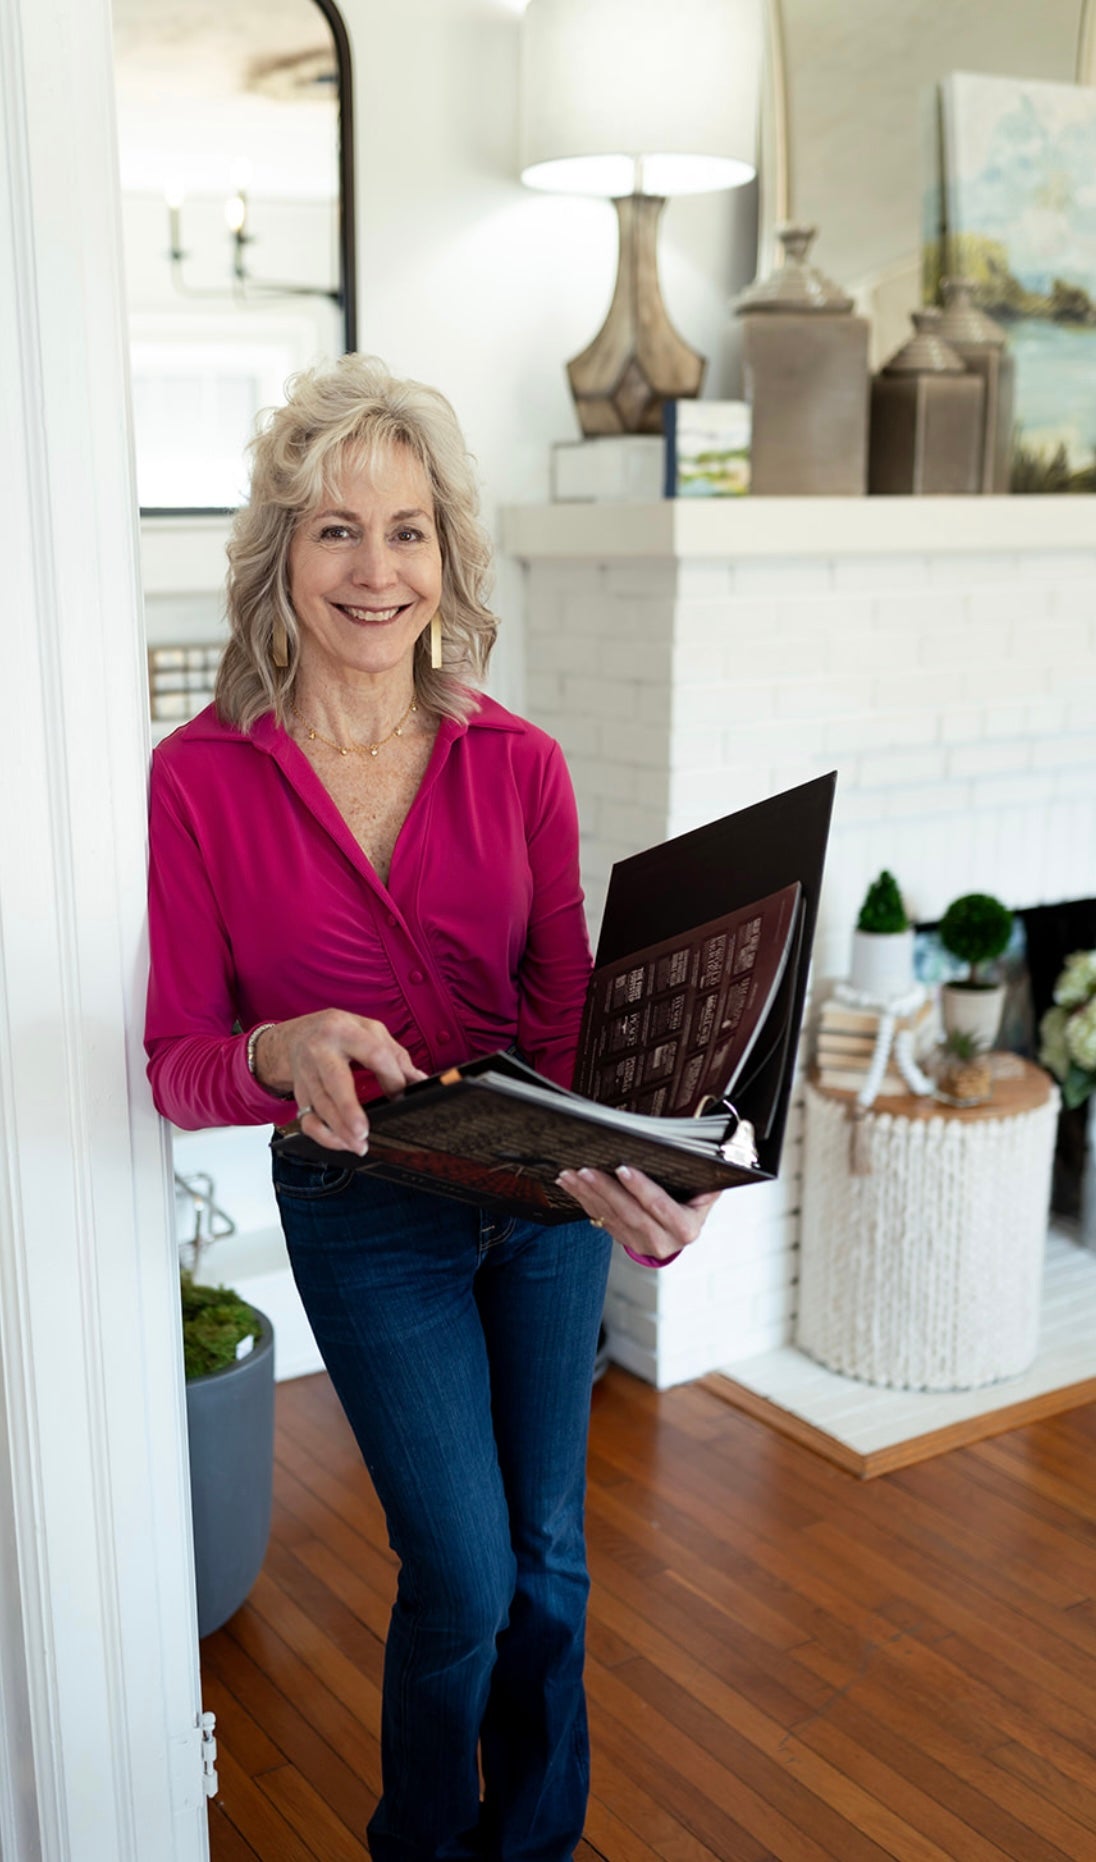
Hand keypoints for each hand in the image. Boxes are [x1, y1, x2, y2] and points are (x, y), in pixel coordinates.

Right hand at [253, 1011, 425, 1154]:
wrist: (298, 1035)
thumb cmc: (339, 1032)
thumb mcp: (369, 1031)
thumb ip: (395, 1055)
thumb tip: (418, 1081)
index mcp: (344, 1030)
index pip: (374, 1054)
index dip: (391, 1077)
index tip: (401, 1095)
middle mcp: (321, 1051)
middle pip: (335, 1082)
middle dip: (349, 1110)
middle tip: (363, 1132)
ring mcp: (307, 1073)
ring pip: (320, 1106)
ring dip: (339, 1130)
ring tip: (358, 1145)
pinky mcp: (300, 1093)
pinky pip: (307, 1119)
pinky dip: (323, 1135)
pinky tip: (340, 1142)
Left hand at [555, 1164, 719, 1261]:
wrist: (684, 1230)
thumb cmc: (695, 1201)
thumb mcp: (706, 1192)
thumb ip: (705, 1177)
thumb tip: (709, 1153)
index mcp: (686, 1228)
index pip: (660, 1206)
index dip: (641, 1188)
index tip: (622, 1168)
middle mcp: (663, 1241)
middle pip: (630, 1213)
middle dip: (606, 1190)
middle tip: (586, 1170)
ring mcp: (641, 1243)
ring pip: (611, 1216)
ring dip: (588, 1193)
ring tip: (571, 1174)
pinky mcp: (624, 1240)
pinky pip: (601, 1218)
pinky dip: (584, 1199)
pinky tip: (570, 1183)